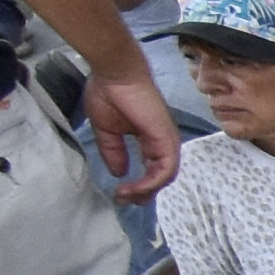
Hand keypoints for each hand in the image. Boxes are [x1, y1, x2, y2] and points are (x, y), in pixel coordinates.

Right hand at [82, 60, 179, 201]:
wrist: (115, 74)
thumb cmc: (109, 94)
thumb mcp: (107, 130)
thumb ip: (114, 152)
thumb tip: (119, 174)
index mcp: (150, 139)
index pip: (152, 169)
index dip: (138, 185)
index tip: (119, 194)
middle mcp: (162, 142)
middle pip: (160, 177)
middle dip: (143, 193)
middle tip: (123, 200)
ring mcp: (167, 140)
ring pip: (164, 177)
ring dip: (145, 191)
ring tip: (125, 196)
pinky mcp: (166, 139)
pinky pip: (165, 170)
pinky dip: (151, 183)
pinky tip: (133, 187)